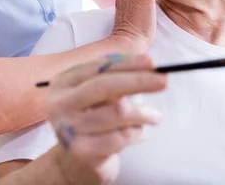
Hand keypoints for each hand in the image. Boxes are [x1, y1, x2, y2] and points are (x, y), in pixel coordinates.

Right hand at [46, 53, 166, 184]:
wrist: (76, 162)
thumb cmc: (94, 120)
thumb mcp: (98, 95)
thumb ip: (116, 77)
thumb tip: (149, 65)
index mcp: (64, 82)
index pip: (98, 66)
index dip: (127, 63)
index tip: (152, 62)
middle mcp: (60, 103)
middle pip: (105, 86)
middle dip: (138, 81)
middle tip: (164, 81)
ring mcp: (68, 128)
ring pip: (118, 112)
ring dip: (145, 113)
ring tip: (155, 116)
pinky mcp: (82, 151)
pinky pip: (121, 137)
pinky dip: (138, 132)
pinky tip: (140, 133)